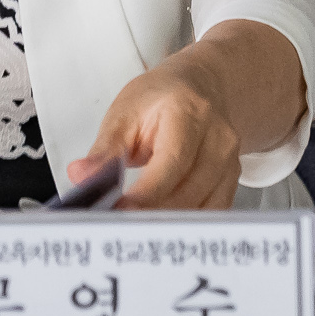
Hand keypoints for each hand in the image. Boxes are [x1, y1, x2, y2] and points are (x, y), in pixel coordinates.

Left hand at [71, 21, 307, 209]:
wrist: (200, 88)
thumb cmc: (162, 99)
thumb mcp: (124, 113)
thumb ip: (104, 150)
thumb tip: (82, 177)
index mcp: (189, 113)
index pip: (171, 163)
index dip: (146, 195)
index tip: (118, 211)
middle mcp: (218, 139)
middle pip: (187, 192)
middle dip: (150, 214)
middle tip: (116, 224)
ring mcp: (230, 162)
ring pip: (201, 209)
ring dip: (165, 223)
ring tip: (132, 227)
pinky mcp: (232, 181)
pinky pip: (210, 214)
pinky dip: (183, 224)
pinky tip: (159, 225)